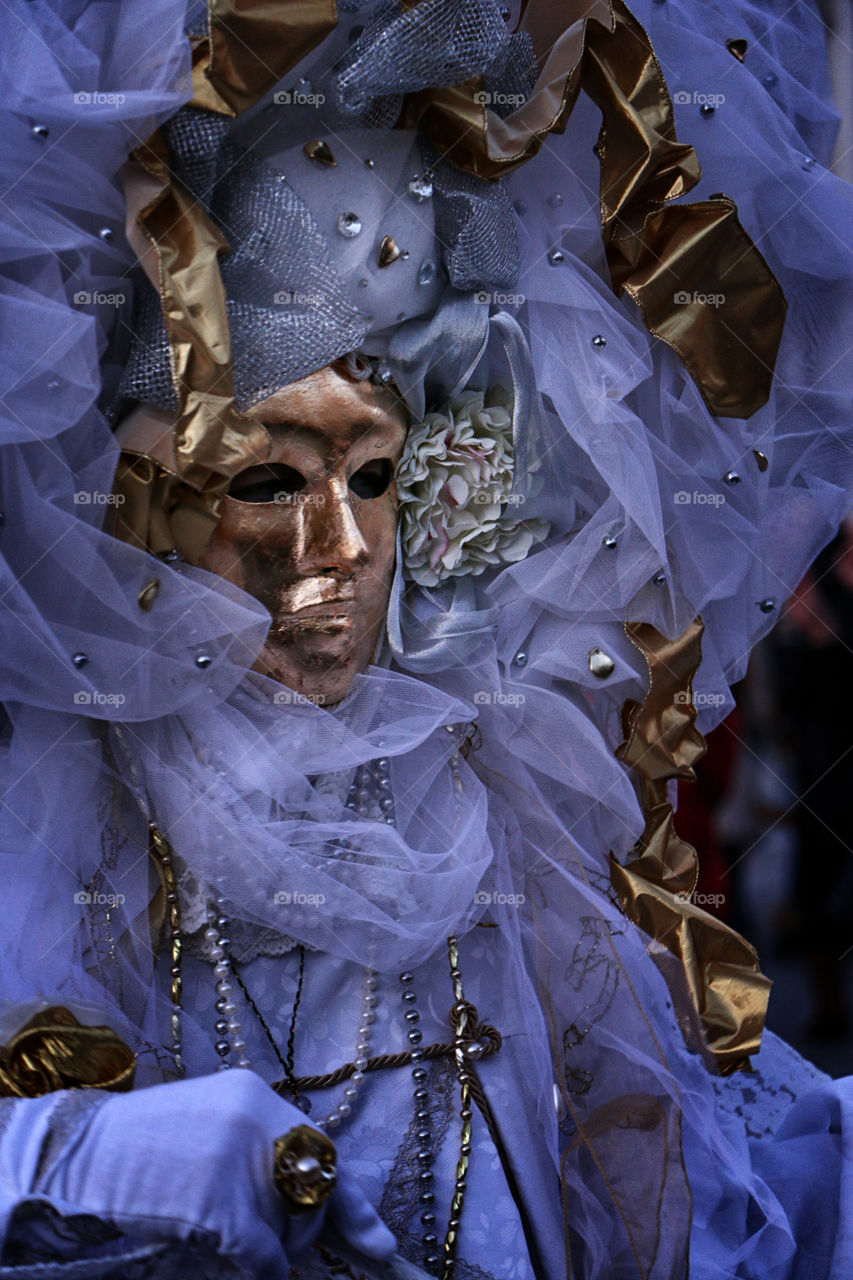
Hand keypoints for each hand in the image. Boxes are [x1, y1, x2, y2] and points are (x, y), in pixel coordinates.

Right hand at [36, 1070, 395, 1278]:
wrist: (78, 1156)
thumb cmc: (140, 1151)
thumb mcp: (209, 1132)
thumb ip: (260, 1157)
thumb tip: (311, 1211)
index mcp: (255, 1096)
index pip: (324, 1152)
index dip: (354, 1205)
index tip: (381, 1247)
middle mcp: (256, 1120)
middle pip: (313, 1197)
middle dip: (303, 1233)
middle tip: (267, 1245)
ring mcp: (238, 1161)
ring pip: (291, 1232)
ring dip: (274, 1252)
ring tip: (230, 1239)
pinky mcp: (219, 1202)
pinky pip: (264, 1257)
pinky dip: (260, 1272)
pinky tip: (241, 1265)